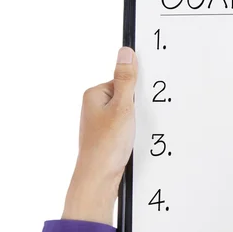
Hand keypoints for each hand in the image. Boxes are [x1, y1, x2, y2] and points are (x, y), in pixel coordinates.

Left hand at [62, 47, 137, 224]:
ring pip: (127, 115)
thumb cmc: (106, 146)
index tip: (138, 104)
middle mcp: (94, 107)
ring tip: (130, 136)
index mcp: (94, 95)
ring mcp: (99, 123)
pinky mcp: (106, 137)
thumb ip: (126, 79)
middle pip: (126, 98)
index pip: (123, 81)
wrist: (99, 178)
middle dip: (136, 109)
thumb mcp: (123, 107)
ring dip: (134, 124)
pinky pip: (125, 128)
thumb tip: (125, 52)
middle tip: (133, 123)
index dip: (135, 93)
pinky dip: (131, 134)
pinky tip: (130, 144)